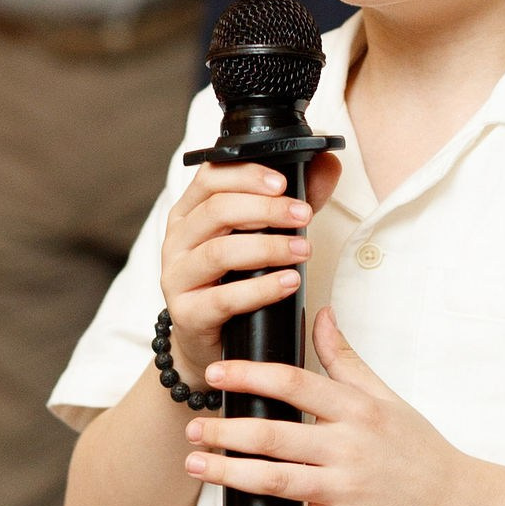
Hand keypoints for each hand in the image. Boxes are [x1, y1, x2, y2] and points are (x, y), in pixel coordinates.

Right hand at [157, 147, 338, 390]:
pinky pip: (224, 298)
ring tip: (302, 250)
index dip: (247, 175)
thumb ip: (292, 199)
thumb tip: (328, 164)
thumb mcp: (262, 235)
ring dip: (268, 248)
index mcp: (189, 213)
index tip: (283, 183)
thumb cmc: (235, 281)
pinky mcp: (186, 313)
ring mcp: (177, 277)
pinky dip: (261, 289)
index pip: (210, 178)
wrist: (211, 341)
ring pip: (220, 251)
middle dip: (265, 210)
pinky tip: (288, 283)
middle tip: (303, 216)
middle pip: (216, 210)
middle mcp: (177, 241)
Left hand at [186, 305, 480, 505]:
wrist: (459, 502)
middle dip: (226, 431)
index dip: (250, 377)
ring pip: (276, 481)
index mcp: (356, 410)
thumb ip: (345, 358)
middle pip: (275, 435)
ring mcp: (347, 490)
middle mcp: (349, 447)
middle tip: (191, 428)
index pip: (294, 384)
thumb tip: (320, 314)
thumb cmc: (419, 449)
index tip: (216, 373)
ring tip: (194, 465)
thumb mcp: (385, 397)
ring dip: (229, 474)